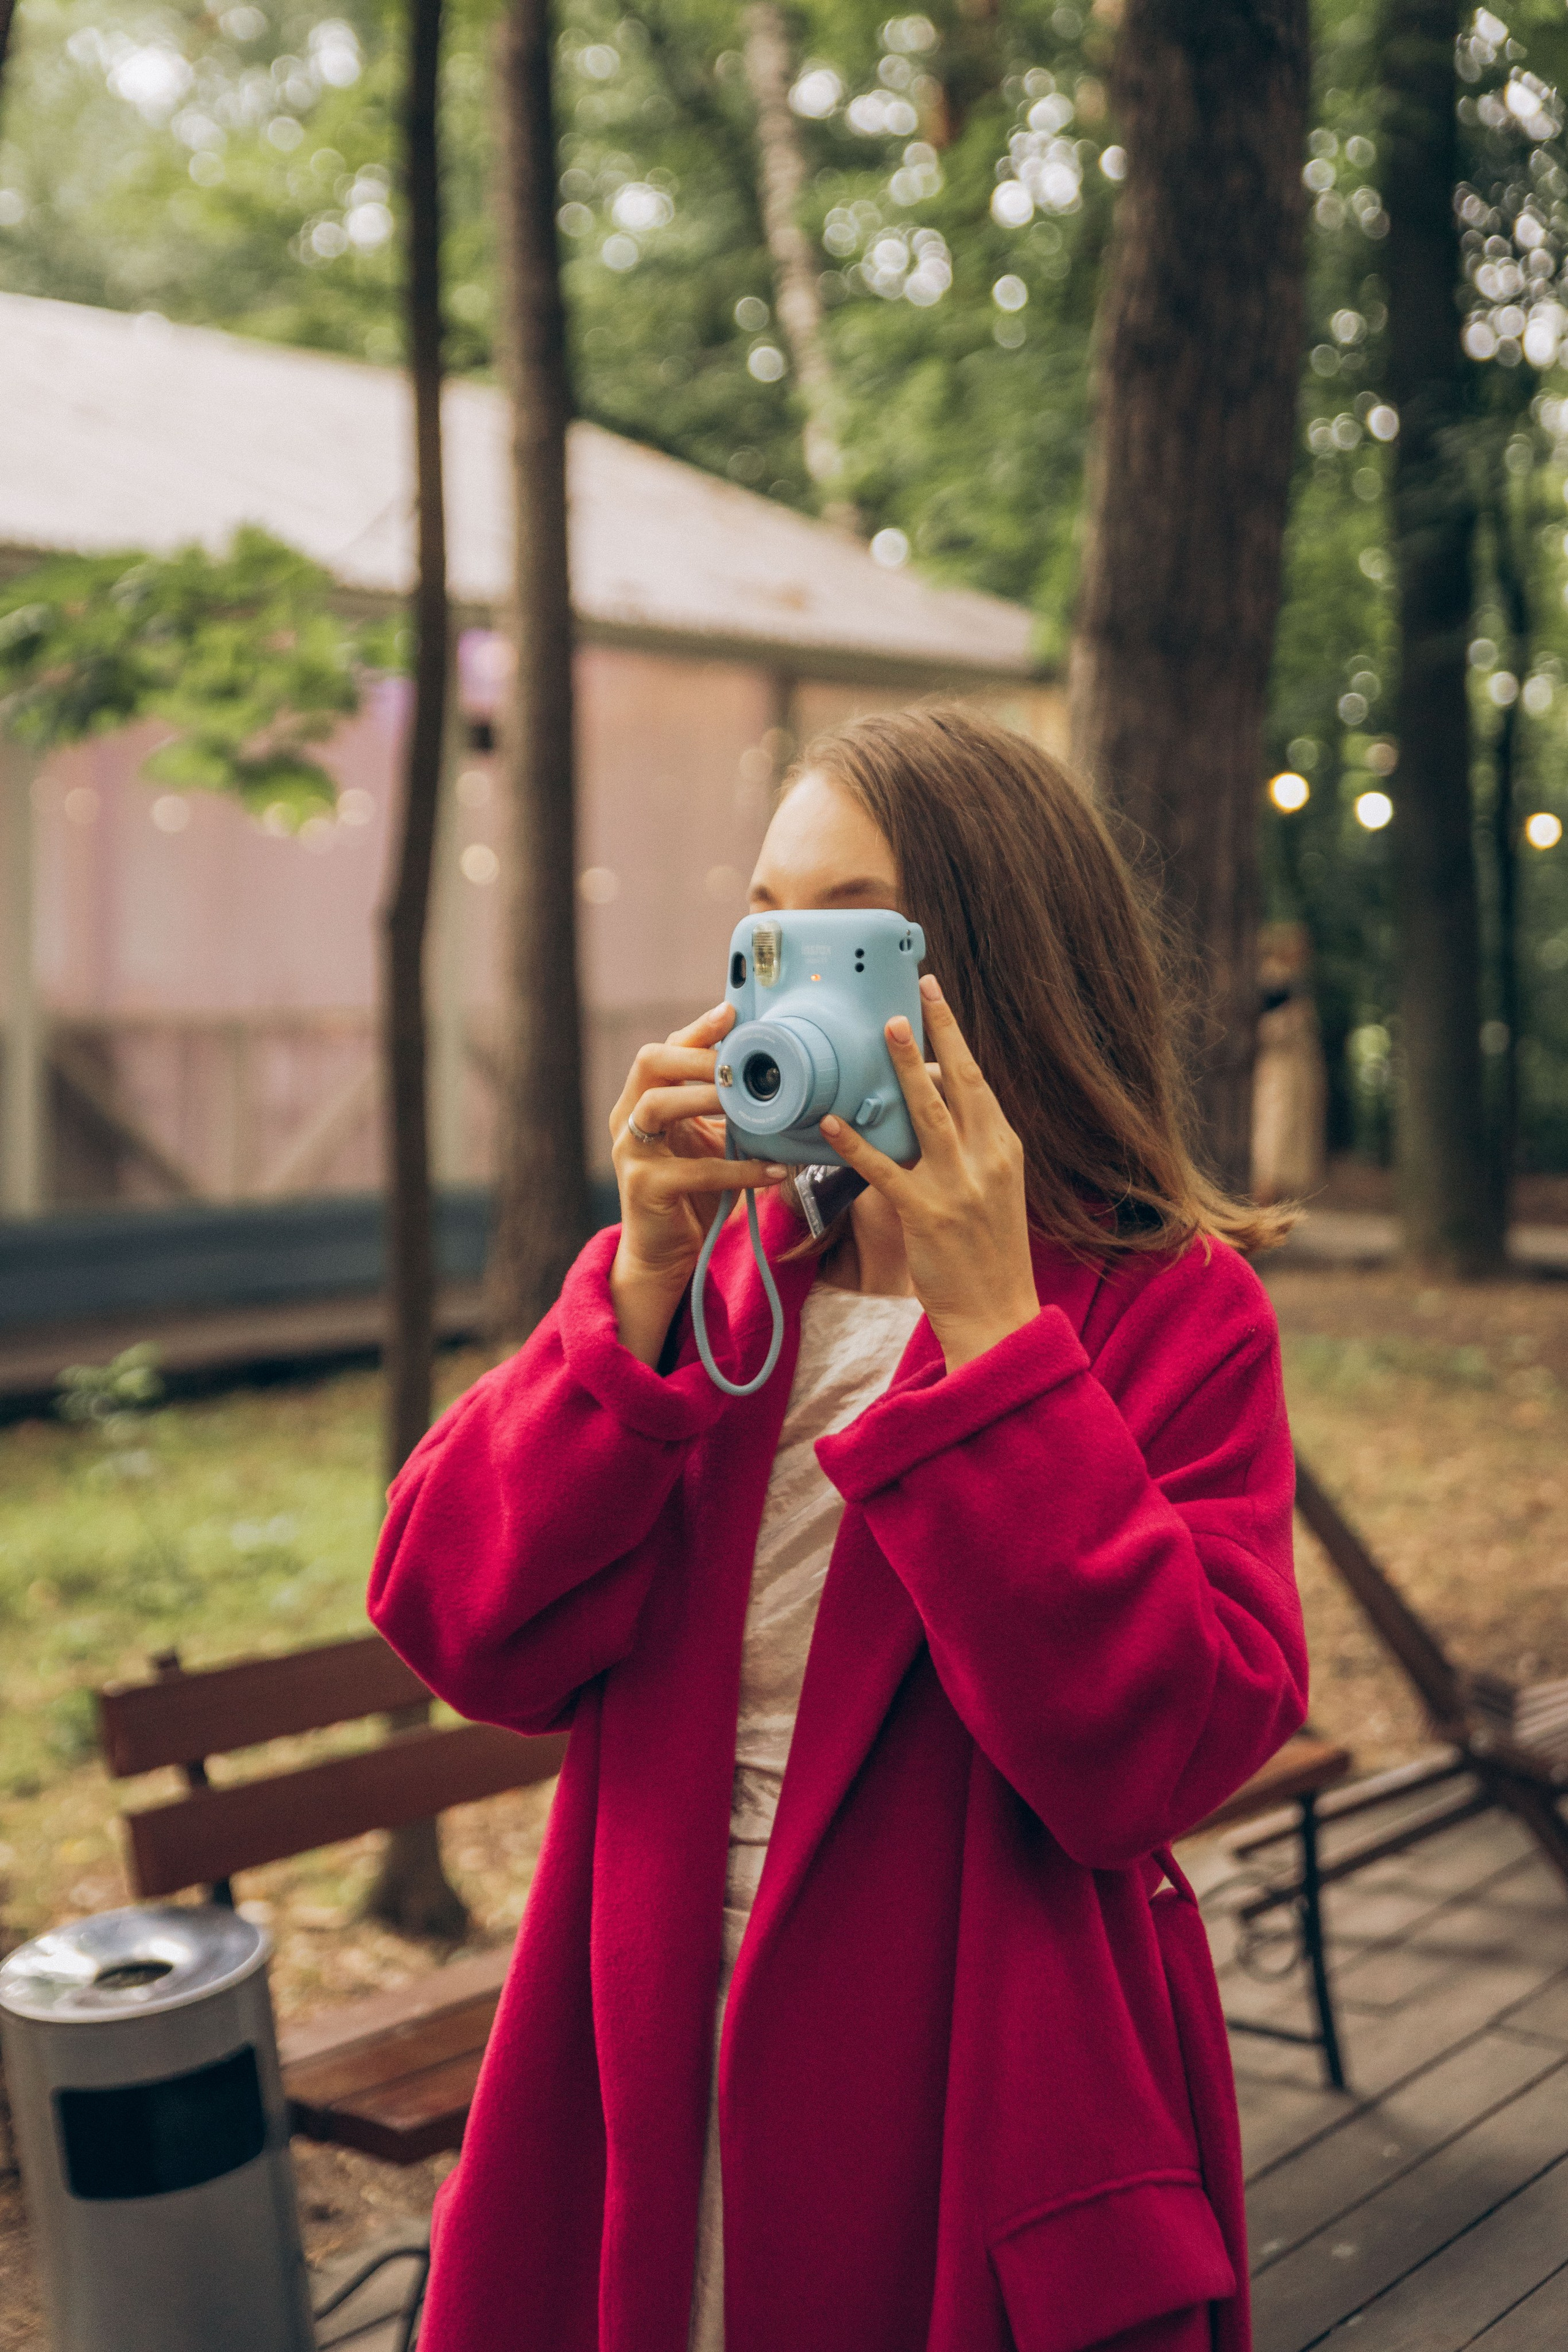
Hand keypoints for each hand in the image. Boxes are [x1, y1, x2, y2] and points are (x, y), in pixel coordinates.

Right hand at [608, 1003, 787, 1365]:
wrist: (664, 1253)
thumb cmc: (691, 1190)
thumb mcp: (706, 1140)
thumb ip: (723, 1107)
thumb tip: (775, 1072)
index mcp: (642, 1100)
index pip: (664, 1050)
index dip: (697, 1029)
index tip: (733, 1011)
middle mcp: (627, 1119)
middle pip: (649, 1063)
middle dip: (696, 1054)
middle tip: (739, 1061)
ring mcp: (631, 1153)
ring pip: (657, 1106)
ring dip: (706, 1098)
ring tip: (749, 1103)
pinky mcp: (644, 1188)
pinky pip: (694, 1171)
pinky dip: (737, 1168)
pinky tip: (772, 1170)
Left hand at [819, 976, 1037, 1373]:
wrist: (997, 1313)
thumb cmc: (989, 1251)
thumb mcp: (993, 1189)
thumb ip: (968, 1146)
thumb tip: (929, 1102)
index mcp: (1004, 1149)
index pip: (978, 1081)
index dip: (955, 1037)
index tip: (936, 998)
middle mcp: (988, 1159)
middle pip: (962, 1083)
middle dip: (940, 1034)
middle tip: (915, 995)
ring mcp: (959, 1187)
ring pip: (929, 1115)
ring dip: (906, 1071)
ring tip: (885, 1032)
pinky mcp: (926, 1216)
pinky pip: (886, 1171)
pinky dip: (857, 1144)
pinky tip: (833, 1123)